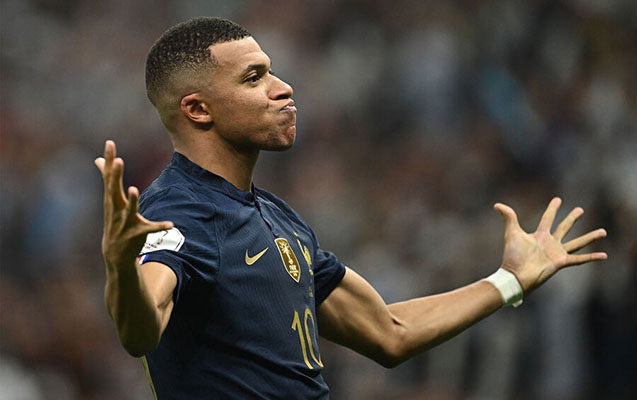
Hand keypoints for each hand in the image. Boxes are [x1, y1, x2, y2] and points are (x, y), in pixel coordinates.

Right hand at [95, 140, 172, 268]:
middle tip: (118, 160)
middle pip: (114, 190)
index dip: (109, 160)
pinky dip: (159, 227)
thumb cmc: (114, 220)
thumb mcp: (110, 199)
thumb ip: (107, 178)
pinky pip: (149, 229)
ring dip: (132, 201)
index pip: (109, 176)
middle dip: (116, 175)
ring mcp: (125, 222)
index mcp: (112, 198)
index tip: (110, 143)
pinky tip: (171, 224)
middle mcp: (116, 209)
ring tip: (134, 189)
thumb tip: (98, 159)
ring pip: (129, 210)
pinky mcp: (137, 234)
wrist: (115, 253)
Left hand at [494, 197, 606, 293]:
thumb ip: (508, 217)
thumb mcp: (511, 233)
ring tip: (603, 231)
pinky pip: (579, 259)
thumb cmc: (512, 256)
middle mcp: (550, 243)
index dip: (552, 209)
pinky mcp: (561, 262)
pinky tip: (604, 255)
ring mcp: (556, 253)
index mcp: (539, 235)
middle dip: (572, 218)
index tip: (558, 199)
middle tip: (580, 209)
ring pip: (577, 242)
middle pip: (564, 227)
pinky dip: (591, 257)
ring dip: (590, 237)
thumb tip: (497, 205)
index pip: (548, 218)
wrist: (516, 275)